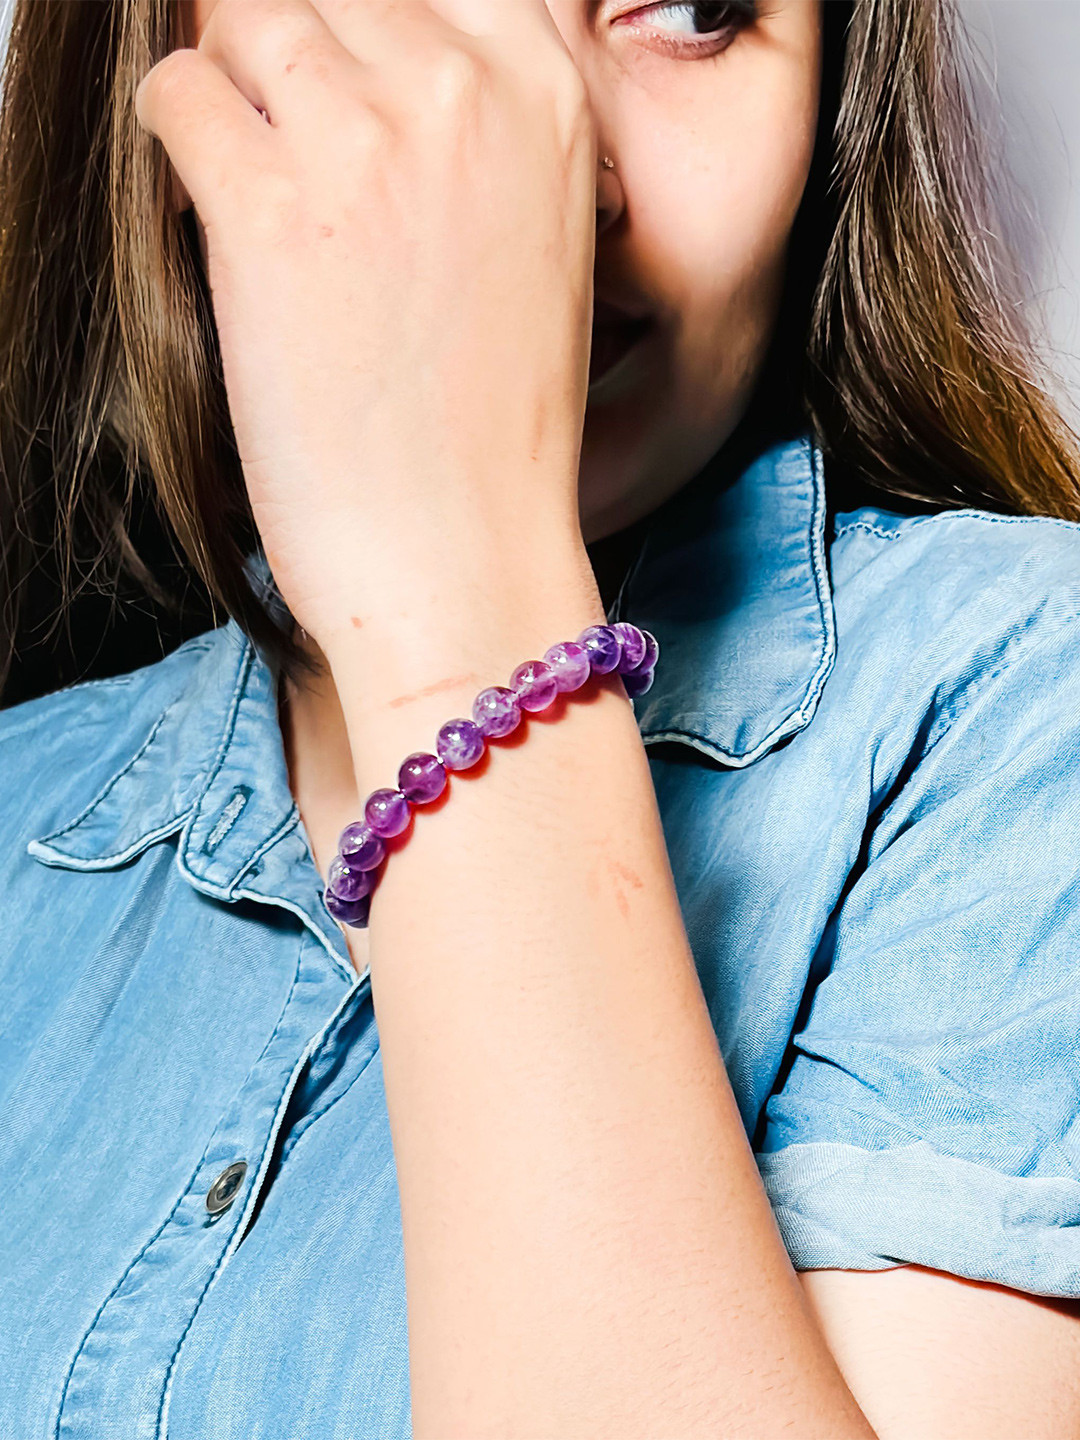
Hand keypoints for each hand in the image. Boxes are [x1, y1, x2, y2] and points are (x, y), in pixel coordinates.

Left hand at [134, 0, 597, 654]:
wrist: (465, 554)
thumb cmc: (496, 430)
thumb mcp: (535, 242)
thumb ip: (476, 131)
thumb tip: (365, 62)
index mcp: (545, 94)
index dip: (365, 23)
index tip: (339, 82)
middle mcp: (461, 92)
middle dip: (292, 56)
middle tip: (291, 152)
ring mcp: (365, 144)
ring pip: (240, 19)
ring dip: (230, 94)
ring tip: (255, 188)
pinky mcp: (270, 211)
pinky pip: (176, 96)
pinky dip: (179, 152)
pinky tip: (222, 227)